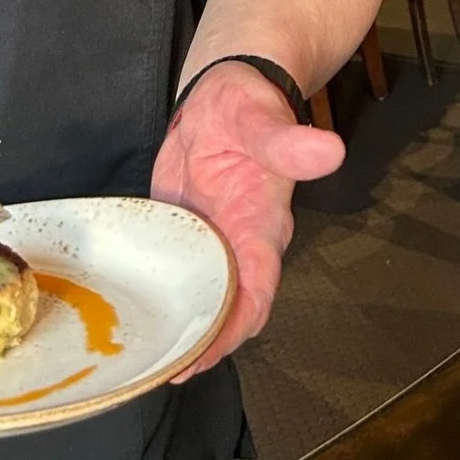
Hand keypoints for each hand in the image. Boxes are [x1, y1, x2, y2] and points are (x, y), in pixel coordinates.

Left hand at [150, 63, 344, 380]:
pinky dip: (157, 288)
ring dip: (177, 321)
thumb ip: (287, 142)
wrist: (225, 91)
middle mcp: (237, 240)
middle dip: (198, 341)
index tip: (200, 359)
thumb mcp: (261, 118)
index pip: (254, 293)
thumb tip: (330, 150)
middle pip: (224, 306)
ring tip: (138, 352)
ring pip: (198, 291)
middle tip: (154, 368)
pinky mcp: (180, 224)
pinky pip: (171, 265)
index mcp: (260, 225)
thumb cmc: (248, 105)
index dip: (232, 330)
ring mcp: (207, 235)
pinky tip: (129, 303)